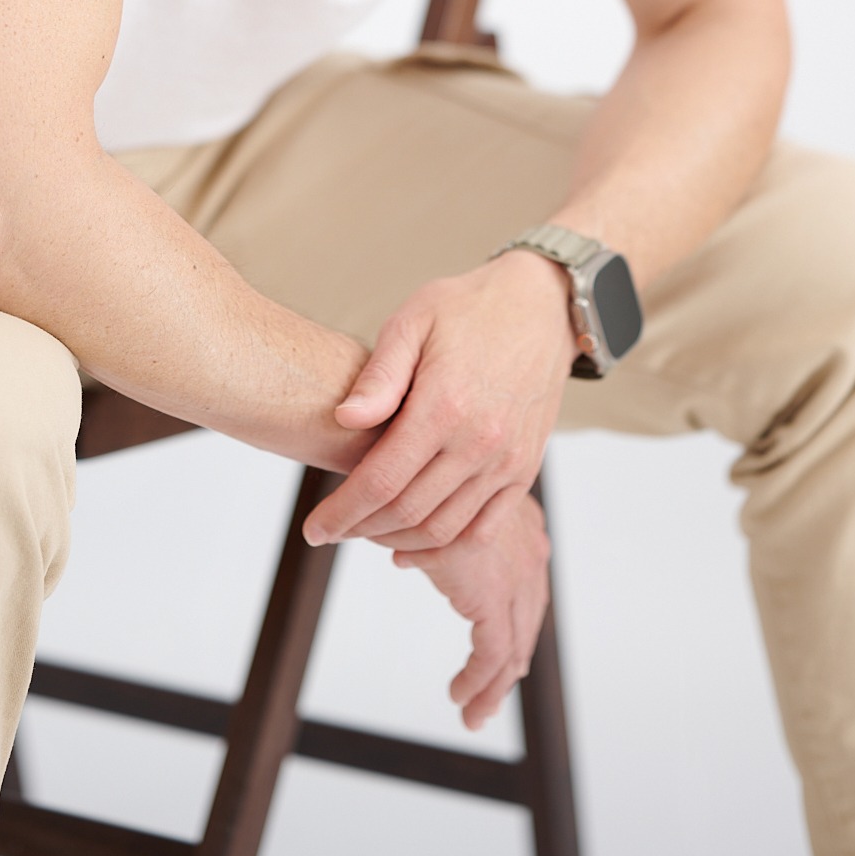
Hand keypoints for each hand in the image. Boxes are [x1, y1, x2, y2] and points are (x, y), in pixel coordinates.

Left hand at [304, 250, 576, 550]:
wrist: (539, 305)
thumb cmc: (468, 308)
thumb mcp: (413, 321)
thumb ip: (379, 375)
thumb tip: (343, 418)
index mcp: (445, 404)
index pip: (381, 480)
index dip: (342, 512)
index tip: (315, 528)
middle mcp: (479, 441)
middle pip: (408, 512)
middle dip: (361, 529)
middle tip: (332, 529)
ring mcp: (507, 460)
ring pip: (443, 529)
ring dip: (397, 540)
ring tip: (365, 532)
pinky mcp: (524, 470)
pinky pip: (482, 530)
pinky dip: (444, 549)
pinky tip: (411, 545)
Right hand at [387, 490, 552, 729]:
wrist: (404, 473)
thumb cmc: (407, 475)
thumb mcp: (425, 503)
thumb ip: (429, 530)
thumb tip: (404, 554)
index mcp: (520, 521)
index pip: (529, 580)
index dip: (517, 617)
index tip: (504, 652)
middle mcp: (528, 547)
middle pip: (528, 616)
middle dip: (510, 659)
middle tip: (490, 695)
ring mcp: (517, 573)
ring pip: (515, 645)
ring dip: (494, 685)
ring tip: (473, 713)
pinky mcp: (493, 597)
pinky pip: (494, 654)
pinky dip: (479, 680)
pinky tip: (460, 697)